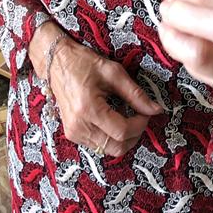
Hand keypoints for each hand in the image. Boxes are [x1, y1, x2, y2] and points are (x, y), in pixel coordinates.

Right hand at [29, 24, 162, 156]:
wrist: (57, 63)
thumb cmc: (83, 62)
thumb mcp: (113, 72)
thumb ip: (135, 93)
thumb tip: (156, 109)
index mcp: (88, 109)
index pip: (122, 131)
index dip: (140, 124)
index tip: (146, 112)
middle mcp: (79, 126)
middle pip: (116, 147)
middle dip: (134, 135)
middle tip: (140, 117)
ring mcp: (74, 133)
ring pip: (108, 149)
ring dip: (124, 138)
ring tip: (127, 117)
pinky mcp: (72, 134)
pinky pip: (98, 145)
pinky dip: (111, 137)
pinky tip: (114, 120)